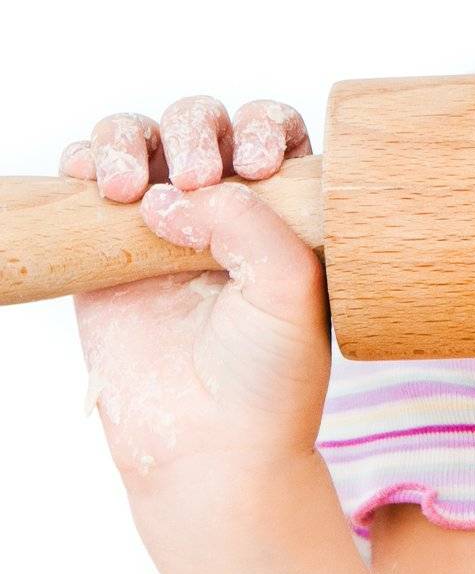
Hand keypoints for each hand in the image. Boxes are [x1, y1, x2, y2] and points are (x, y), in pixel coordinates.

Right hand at [59, 96, 330, 506]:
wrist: (211, 450)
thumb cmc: (270, 373)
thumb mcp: (292, 289)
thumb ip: (250, 224)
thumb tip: (175, 191)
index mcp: (285, 200)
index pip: (273, 127)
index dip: (262, 127)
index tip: (256, 165)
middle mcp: (226, 201)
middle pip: (203, 123)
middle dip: (195, 132)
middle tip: (193, 178)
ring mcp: (164, 221)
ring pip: (142, 140)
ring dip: (130, 141)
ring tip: (126, 186)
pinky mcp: (107, 250)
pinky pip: (87, 183)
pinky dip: (83, 161)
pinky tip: (90, 177)